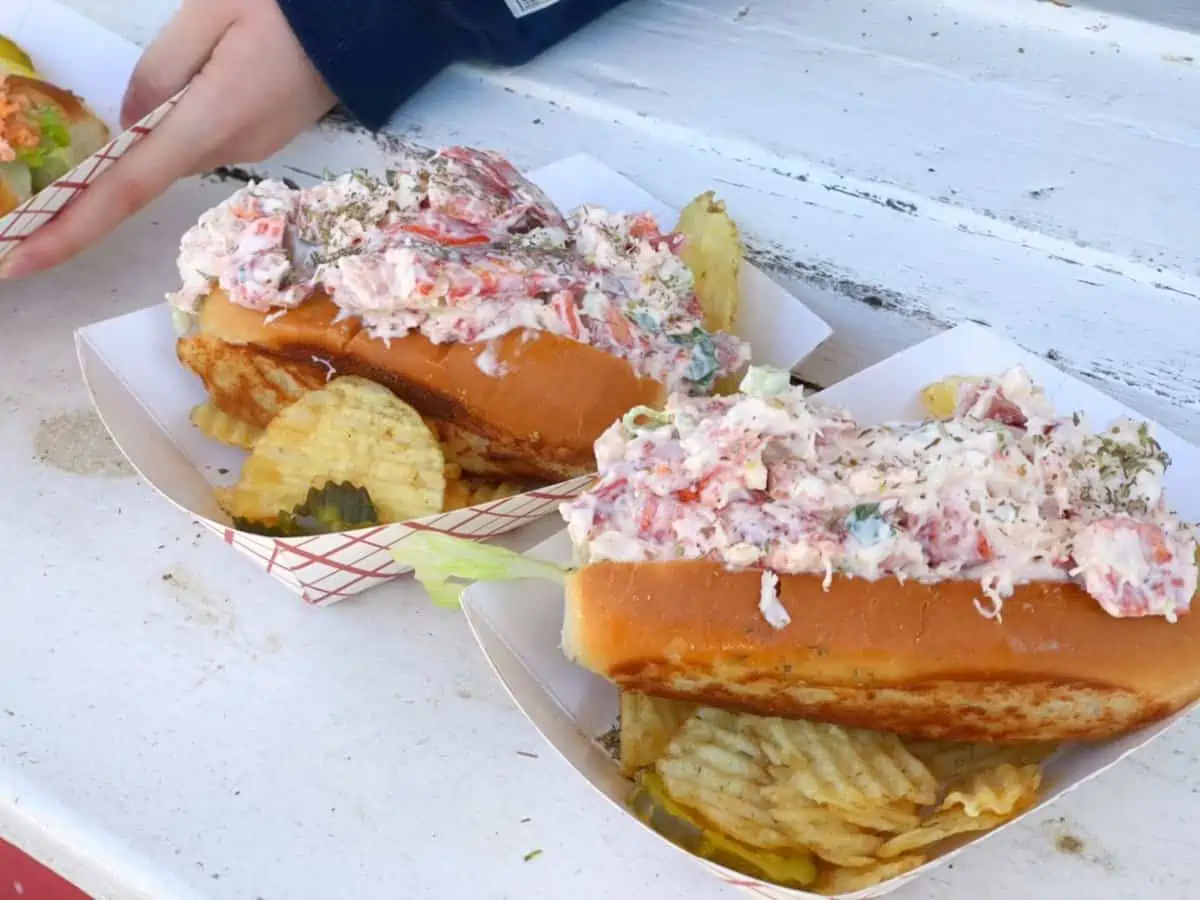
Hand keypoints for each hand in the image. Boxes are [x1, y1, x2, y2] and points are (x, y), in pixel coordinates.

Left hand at [0, 0, 335, 279]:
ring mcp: (252, 149)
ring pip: (176, 149)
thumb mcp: (209, 13)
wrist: (367, 23)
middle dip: (106, 170)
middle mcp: (231, 150)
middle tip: (64, 179)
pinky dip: (182, 122)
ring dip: (156, 128)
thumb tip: (130, 125)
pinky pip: (204, 137)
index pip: (125, 189)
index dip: (70, 228)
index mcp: (210, 123)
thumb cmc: (289, 7)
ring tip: (190, 69)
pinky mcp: (264, 137)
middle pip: (148, 170)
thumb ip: (158, 70)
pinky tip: (208, 74)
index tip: (20, 260)